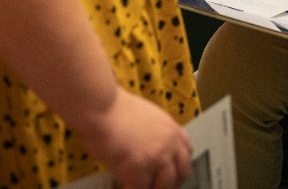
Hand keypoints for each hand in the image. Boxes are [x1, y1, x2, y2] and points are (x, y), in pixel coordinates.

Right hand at [71, 88, 192, 188]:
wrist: (101, 106)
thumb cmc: (113, 109)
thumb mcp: (144, 115)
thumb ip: (152, 133)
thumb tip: (147, 147)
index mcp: (170, 128)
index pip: (187, 151)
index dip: (180, 165)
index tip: (174, 173)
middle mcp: (168, 142)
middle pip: (182, 171)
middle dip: (172, 182)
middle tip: (158, 186)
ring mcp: (156, 156)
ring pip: (165, 184)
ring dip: (153, 188)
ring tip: (139, 187)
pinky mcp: (138, 168)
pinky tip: (124, 187)